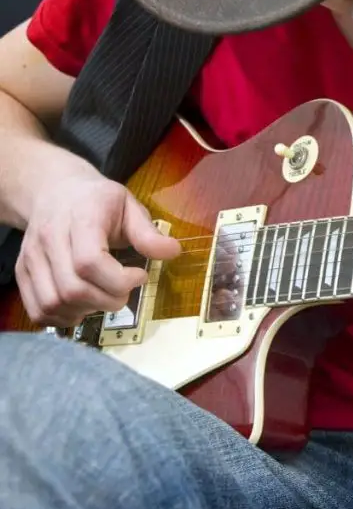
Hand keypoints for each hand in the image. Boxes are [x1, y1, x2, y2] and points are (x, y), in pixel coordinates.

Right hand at [16, 168, 180, 327]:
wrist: (55, 191)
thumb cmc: (96, 200)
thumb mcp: (129, 206)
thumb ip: (148, 232)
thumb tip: (173, 252)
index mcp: (80, 218)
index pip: (90, 261)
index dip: (119, 280)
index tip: (139, 276)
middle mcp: (50, 239)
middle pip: (73, 288)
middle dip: (109, 300)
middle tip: (125, 292)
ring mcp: (32, 258)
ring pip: (54, 303)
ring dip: (87, 310)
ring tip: (106, 296)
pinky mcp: (23, 273)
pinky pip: (39, 310)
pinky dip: (63, 317)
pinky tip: (84, 306)